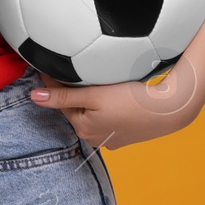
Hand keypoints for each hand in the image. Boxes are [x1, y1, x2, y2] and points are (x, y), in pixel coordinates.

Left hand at [28, 64, 202, 149]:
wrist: (170, 109)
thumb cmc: (132, 100)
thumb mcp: (94, 95)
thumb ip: (63, 95)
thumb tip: (34, 97)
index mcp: (84, 129)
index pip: (61, 101)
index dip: (53, 82)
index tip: (44, 65)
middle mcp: (95, 138)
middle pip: (76, 109)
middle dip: (71, 91)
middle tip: (67, 68)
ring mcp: (111, 139)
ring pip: (91, 114)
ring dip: (88, 100)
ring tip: (89, 81)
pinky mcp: (125, 136)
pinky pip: (107, 119)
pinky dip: (104, 108)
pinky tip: (110, 96)